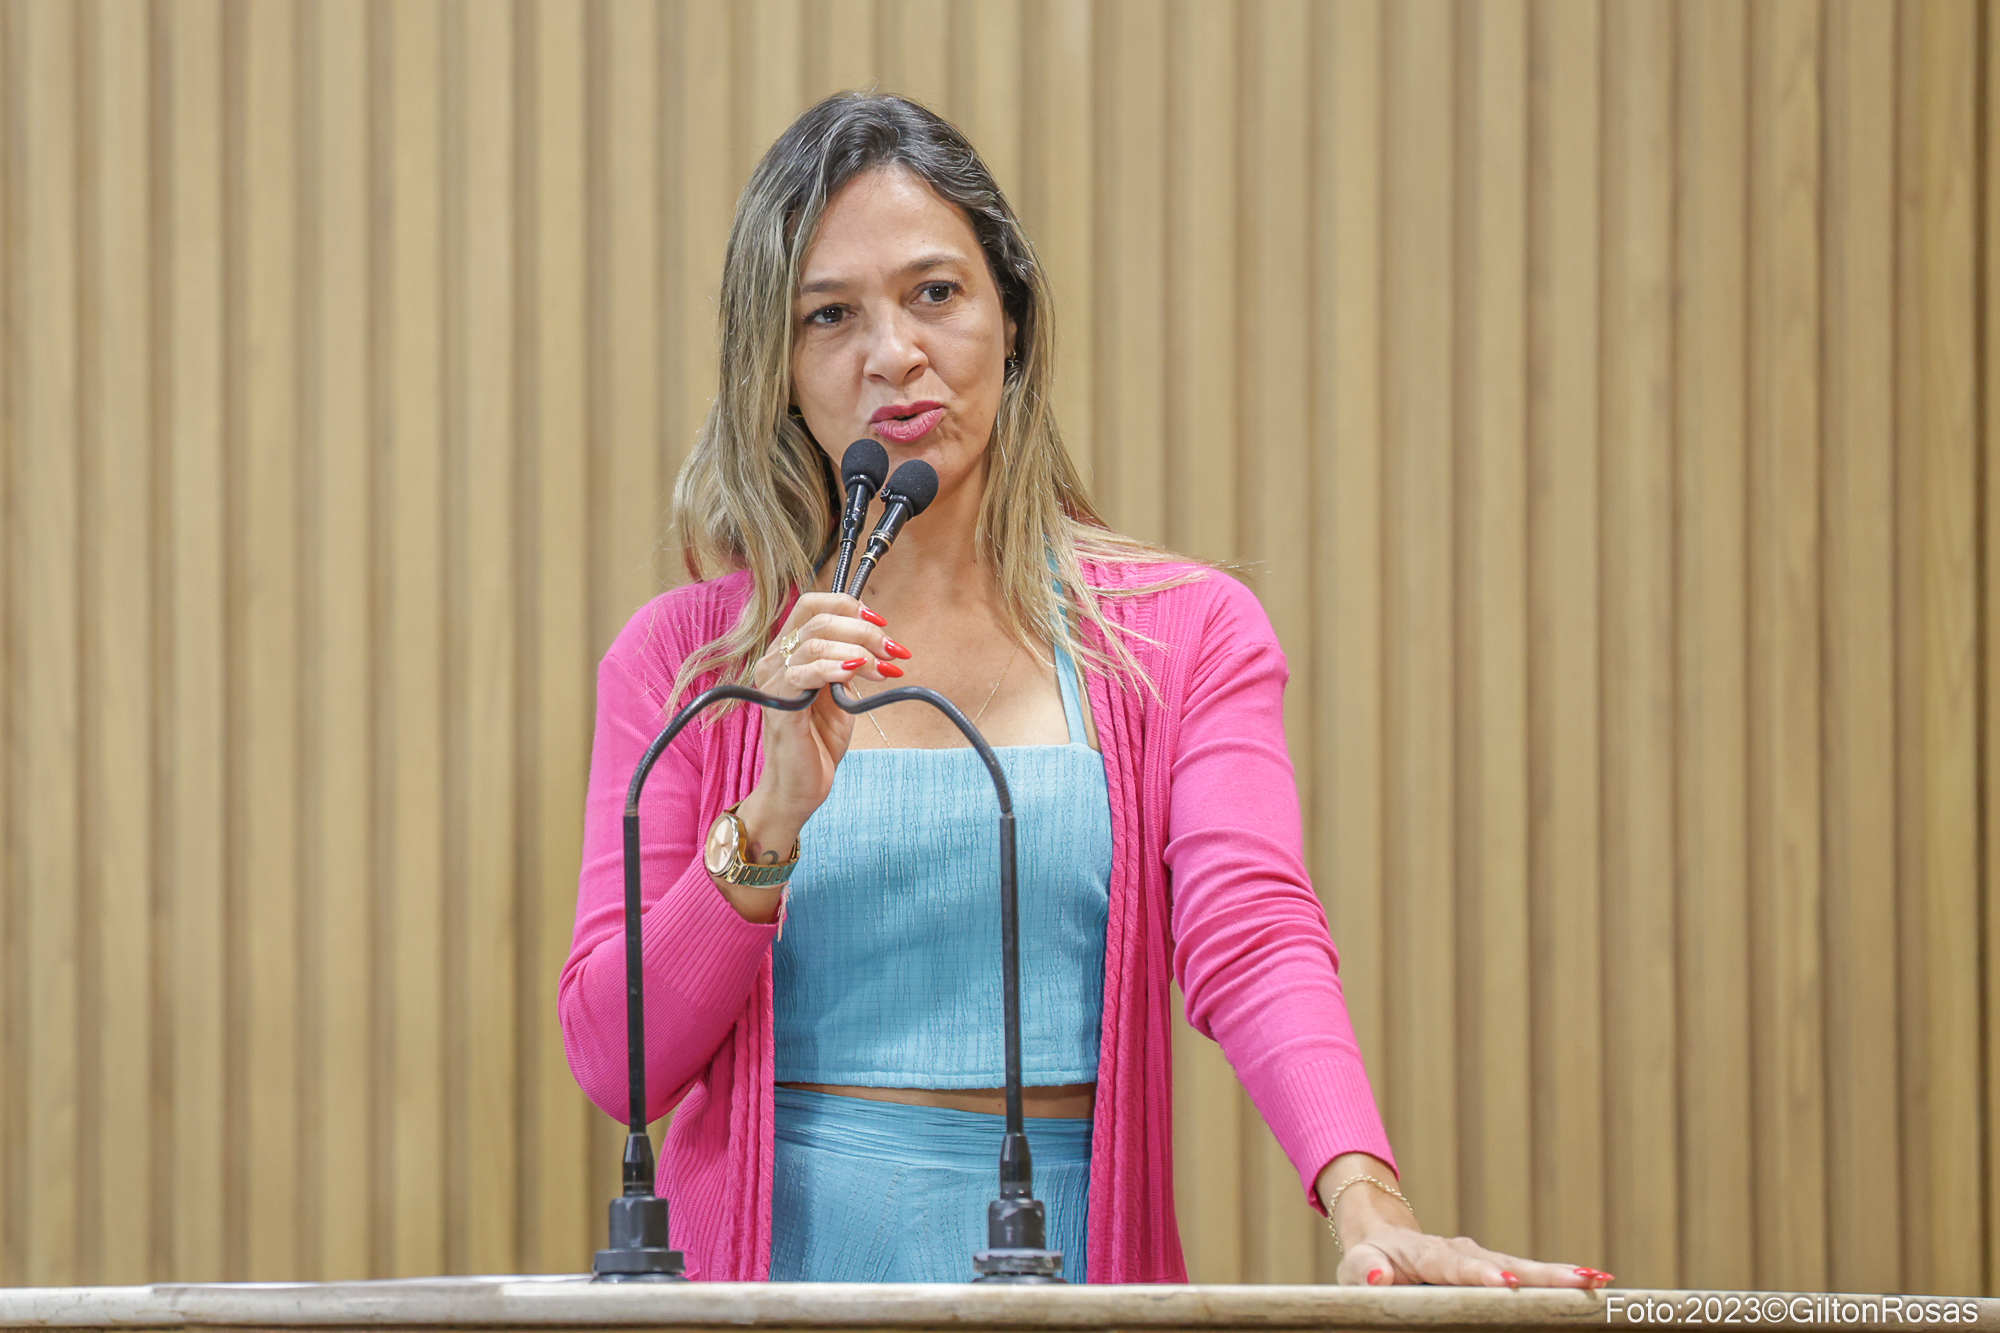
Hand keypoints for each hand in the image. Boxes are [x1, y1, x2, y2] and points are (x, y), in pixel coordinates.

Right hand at [718, 593, 908, 920]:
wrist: (800, 789)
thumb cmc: (818, 743)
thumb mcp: (840, 695)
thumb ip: (849, 665)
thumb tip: (877, 642)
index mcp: (788, 653)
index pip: (811, 606)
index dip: (847, 604)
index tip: (881, 622)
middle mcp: (774, 661)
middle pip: (818, 620)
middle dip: (863, 630)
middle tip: (892, 650)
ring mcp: (773, 683)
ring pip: (814, 643)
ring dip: (857, 650)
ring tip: (882, 670)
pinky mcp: (780, 706)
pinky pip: (804, 673)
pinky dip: (835, 667)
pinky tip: (856, 673)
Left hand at [1318, 1156, 1613, 1288]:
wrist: (1383, 1239)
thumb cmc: (1368, 1261)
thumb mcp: (1355, 1267)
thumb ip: (1364, 1273)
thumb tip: (1379, 1276)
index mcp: (1427, 1254)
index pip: (1454, 1265)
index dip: (1479, 1275)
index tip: (1504, 1284)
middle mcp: (1461, 1252)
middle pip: (1504, 1263)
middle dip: (1540, 1274)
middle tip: (1578, 1280)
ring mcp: (1481, 1259)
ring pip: (1522, 1267)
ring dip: (1559, 1276)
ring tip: (1597, 1281)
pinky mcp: (1493, 1268)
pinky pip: (1526, 1276)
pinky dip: (1557, 1280)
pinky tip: (1592, 1284)